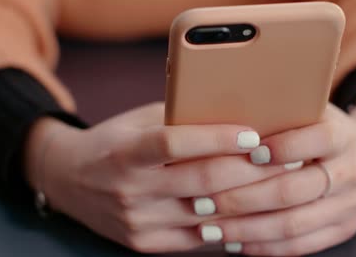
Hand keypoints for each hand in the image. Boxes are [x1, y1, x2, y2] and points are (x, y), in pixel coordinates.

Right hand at [24, 102, 290, 252]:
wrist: (69, 180)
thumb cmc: (115, 141)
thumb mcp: (139, 122)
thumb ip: (180, 120)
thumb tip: (237, 111)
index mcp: (124, 152)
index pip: (174, 144)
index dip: (217, 139)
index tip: (254, 134)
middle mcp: (129, 190)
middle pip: (202, 182)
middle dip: (251, 170)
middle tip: (287, 158)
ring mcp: (138, 222)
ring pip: (208, 214)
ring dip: (251, 200)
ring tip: (282, 183)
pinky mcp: (146, 243)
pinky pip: (200, 238)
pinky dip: (231, 223)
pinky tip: (257, 210)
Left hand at [196, 92, 355, 255]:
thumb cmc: (326, 129)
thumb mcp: (316, 110)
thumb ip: (285, 110)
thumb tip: (228, 104)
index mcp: (342, 136)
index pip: (317, 140)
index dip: (282, 147)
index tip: (245, 152)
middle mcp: (349, 172)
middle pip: (293, 190)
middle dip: (243, 198)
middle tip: (204, 200)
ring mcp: (348, 206)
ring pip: (292, 225)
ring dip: (246, 229)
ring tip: (210, 228)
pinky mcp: (342, 230)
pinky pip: (300, 245)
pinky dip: (264, 247)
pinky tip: (234, 243)